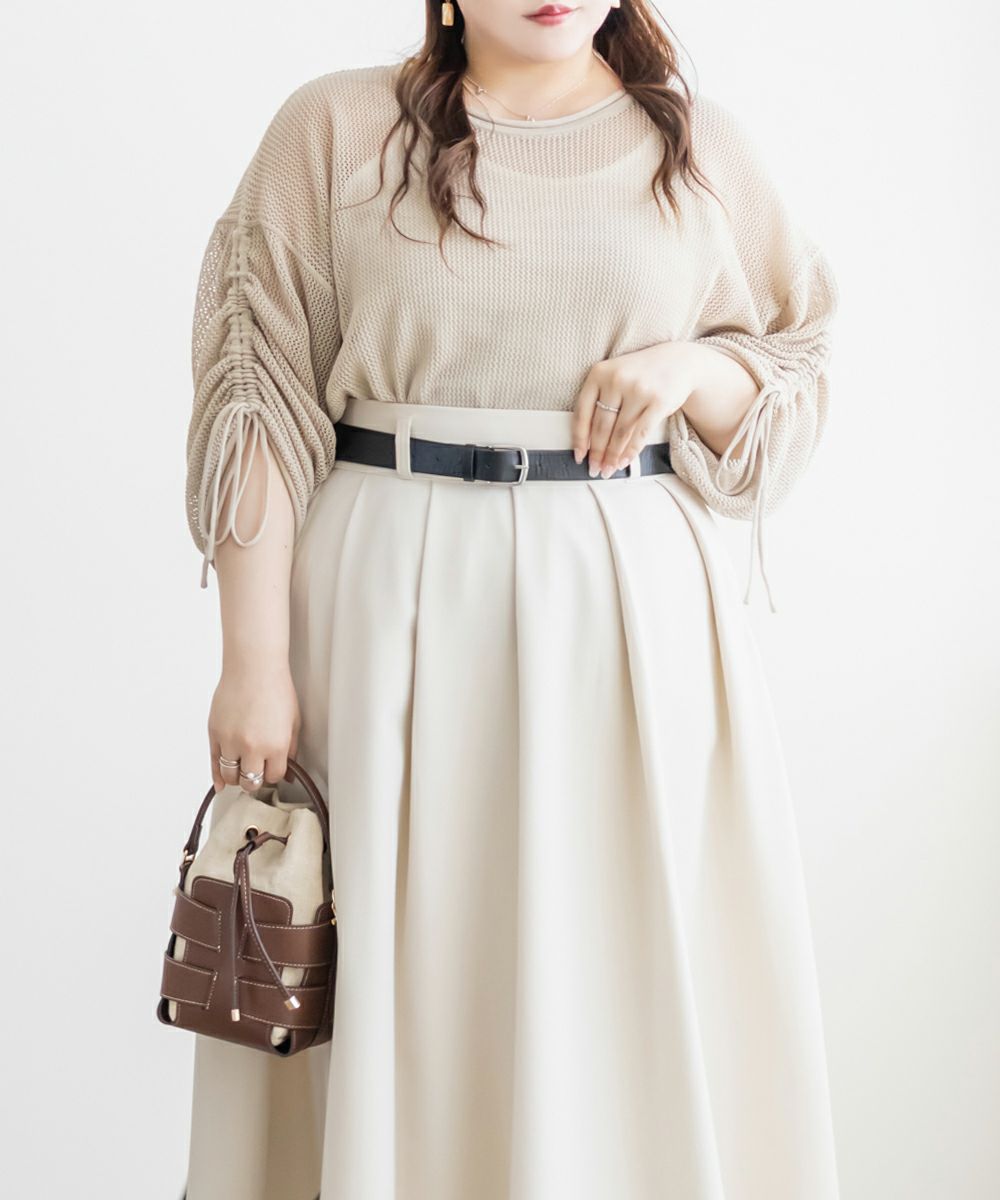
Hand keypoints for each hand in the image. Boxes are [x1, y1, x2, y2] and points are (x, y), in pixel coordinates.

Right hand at [208, 660, 300, 794]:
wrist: (253, 668)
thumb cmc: (275, 689)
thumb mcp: (294, 722)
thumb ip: (291, 750)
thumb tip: (290, 774)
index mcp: (276, 745)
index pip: (274, 777)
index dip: (274, 774)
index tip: (272, 768)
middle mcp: (252, 747)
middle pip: (251, 782)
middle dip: (255, 780)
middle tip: (256, 773)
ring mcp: (231, 741)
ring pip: (231, 776)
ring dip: (237, 778)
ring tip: (241, 771)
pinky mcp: (214, 733)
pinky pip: (214, 763)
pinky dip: (217, 776)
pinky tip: (221, 783)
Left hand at [571, 342, 699, 476]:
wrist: (678, 361)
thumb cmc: (639, 375)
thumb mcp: (614, 378)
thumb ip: (600, 401)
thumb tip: (588, 444)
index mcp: (599, 373)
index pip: (582, 412)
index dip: (580, 439)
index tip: (579, 457)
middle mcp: (617, 379)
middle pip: (601, 425)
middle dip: (597, 453)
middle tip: (594, 470)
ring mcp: (639, 390)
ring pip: (620, 432)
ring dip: (612, 456)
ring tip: (608, 470)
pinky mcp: (659, 401)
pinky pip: (641, 433)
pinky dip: (631, 451)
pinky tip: (624, 462)